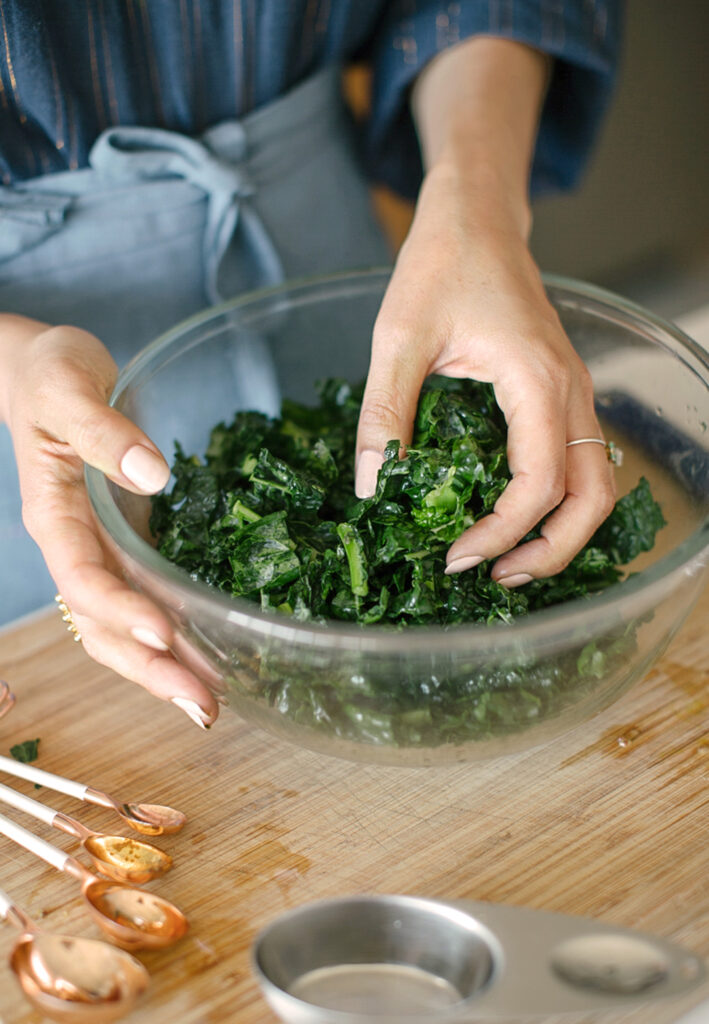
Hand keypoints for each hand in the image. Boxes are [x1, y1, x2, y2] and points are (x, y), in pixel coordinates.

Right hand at [1, 316, 218, 726]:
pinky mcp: (128, 545)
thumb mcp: (70, 388)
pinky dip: (173, 634)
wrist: (44, 373)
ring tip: (210, 702)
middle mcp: (77, 546)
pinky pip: (145, 600)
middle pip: (103, 625)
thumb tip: (155, 475)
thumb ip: (105, 432)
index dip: (120, 610)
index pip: (82, 578)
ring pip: (122, 626)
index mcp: (55, 516)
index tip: (166, 631)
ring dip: (163, 666)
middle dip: (150, 668)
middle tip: (202, 706)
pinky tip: (209, 655)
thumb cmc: (50, 373)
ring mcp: (102, 551)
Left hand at [354, 168, 615, 584]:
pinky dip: (557, 502)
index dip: (502, 532)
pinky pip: (578, 462)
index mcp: (537, 381)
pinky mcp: (559, 393)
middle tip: (496, 578)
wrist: (476, 217)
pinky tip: (512, 516)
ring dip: (562, 532)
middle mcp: (569, 392)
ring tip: (509, 561)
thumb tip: (372, 488)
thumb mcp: (399, 337)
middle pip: (592, 498)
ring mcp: (572, 393)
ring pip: (595, 484)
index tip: (456, 555)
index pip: (539, 483)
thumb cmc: (441, 263)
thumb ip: (385, 413)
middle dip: (552, 551)